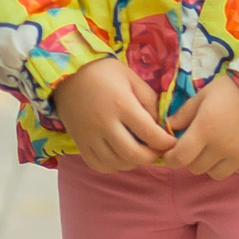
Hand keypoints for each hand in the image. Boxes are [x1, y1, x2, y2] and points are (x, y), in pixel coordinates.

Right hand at [52, 58, 176, 172]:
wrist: (65, 74)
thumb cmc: (103, 73)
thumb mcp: (132, 78)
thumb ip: (149, 101)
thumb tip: (161, 125)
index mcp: (121, 105)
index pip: (150, 133)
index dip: (166, 142)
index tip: (173, 141)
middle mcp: (104, 123)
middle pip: (133, 154)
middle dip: (151, 157)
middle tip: (158, 150)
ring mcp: (89, 135)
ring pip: (115, 163)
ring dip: (133, 163)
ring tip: (140, 152)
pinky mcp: (78, 142)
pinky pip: (97, 164)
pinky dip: (113, 166)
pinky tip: (120, 156)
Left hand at [164, 71, 238, 179]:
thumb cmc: (232, 90)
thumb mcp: (204, 95)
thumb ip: (184, 113)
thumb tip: (169, 127)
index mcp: (205, 129)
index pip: (180, 157)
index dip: (171, 159)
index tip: (172, 154)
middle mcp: (221, 146)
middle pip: (195, 167)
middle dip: (190, 159)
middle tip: (195, 147)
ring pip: (214, 174)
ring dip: (210, 165)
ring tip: (214, 151)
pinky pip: (235, 171)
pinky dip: (230, 164)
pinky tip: (232, 150)